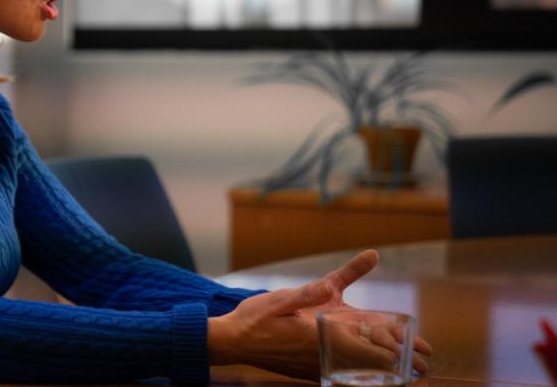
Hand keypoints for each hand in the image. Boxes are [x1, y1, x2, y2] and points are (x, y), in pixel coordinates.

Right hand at [208, 250, 433, 379]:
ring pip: (357, 370)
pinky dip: (360, 372)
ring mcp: (316, 364)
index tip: (419, 348)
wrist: (231, 342)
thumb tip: (331, 284)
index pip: (368, 348)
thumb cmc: (254, 319)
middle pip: (369, 363)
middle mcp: (323, 354)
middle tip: (425, 364)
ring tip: (410, 372)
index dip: (396, 350)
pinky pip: (340, 371)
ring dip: (382, 370)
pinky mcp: (308, 369)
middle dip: (398, 363)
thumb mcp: (281, 298)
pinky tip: (370, 372)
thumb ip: (309, 292)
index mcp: (321, 335)